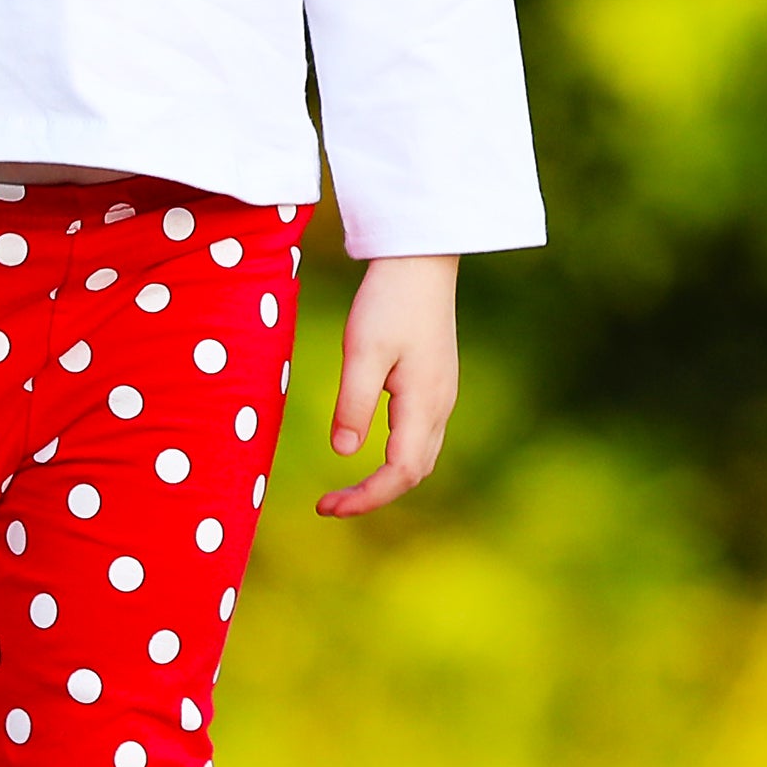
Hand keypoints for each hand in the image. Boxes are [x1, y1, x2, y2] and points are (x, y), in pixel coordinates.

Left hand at [317, 253, 459, 516]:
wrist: (421, 259)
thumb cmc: (389, 300)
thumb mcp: (362, 350)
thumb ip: (353, 403)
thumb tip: (343, 452)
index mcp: (424, 403)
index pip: (399, 473)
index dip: (365, 497)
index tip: (326, 506)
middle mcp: (439, 406)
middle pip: (413, 473)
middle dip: (373, 496)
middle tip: (329, 505)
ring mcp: (441, 395)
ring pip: (419, 457)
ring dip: (384, 479)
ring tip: (345, 488)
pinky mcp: (434, 383)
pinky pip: (419, 437)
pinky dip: (394, 457)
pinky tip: (368, 450)